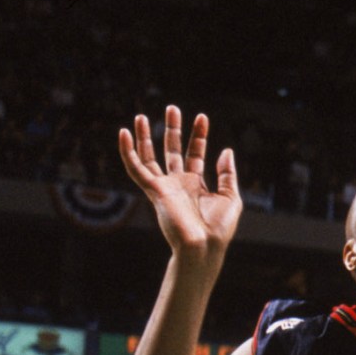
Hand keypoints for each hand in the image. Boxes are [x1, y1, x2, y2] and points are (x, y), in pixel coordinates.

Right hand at [117, 107, 241, 260]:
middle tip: (172, 108)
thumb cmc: (218, 228)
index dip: (198, 136)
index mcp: (196, 185)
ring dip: (145, 137)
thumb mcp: (230, 197)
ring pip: (150, 157)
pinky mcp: (153, 191)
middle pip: (172, 151)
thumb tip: (226, 150)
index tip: (202, 117)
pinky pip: (136, 169)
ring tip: (143, 116)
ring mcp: (164, 187)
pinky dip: (128, 152)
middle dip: (173, 130)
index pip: (195, 154)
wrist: (204, 246)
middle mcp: (178, 184)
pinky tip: (124, 134)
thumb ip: (228, 174)